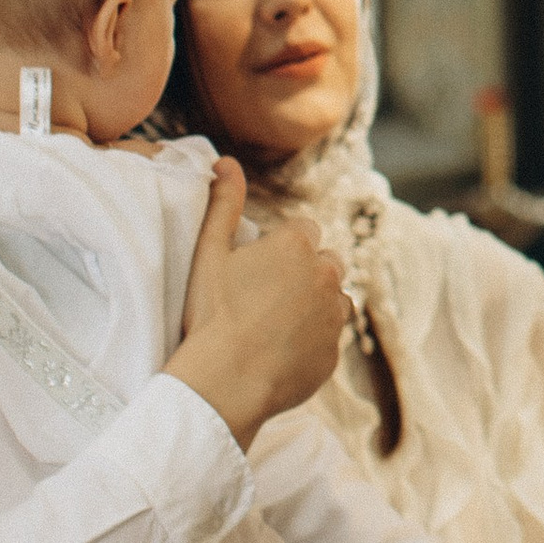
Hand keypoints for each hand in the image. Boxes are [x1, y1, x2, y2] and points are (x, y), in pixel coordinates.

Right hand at [165, 160, 347, 447]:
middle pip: (325, 263)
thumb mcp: (209, 253)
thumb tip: (226, 161)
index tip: (260, 269)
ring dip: (314, 305)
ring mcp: (334, 315)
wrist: (223, 381)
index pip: (304, 232)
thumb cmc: (211, 315)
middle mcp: (327, 274)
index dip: (282, 249)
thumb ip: (223, 203)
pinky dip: (313, 342)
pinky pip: (329, 340)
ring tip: (274, 326)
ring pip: (333, 300)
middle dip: (305, 273)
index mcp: (298, 245)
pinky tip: (281, 352)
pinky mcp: (334, 353)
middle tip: (267, 298)